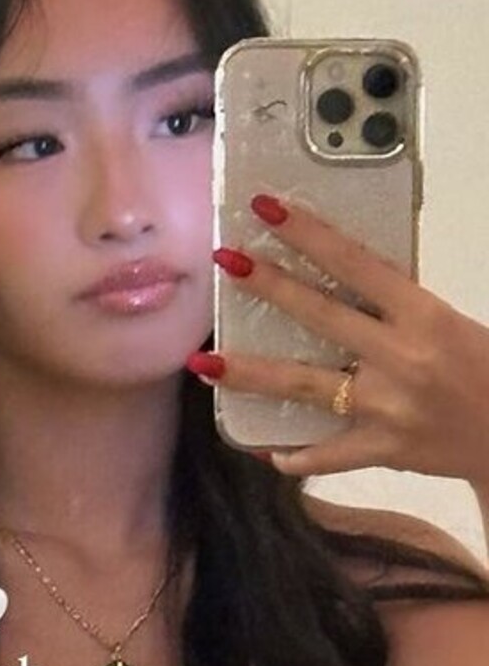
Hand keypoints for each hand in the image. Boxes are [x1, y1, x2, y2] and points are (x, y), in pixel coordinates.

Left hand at [191, 193, 488, 491]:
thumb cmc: (481, 368)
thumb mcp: (445, 322)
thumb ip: (394, 307)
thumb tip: (334, 282)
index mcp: (423, 315)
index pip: (356, 264)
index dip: (310, 234)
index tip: (268, 210)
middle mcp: (401, 357)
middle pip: (322, 316)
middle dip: (269, 286)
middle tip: (226, 260)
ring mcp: (387, 407)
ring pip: (305, 386)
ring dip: (251, 373)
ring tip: (205, 362)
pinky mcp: (383, 449)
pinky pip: (327, 455)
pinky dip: (295, 454)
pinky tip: (264, 448)